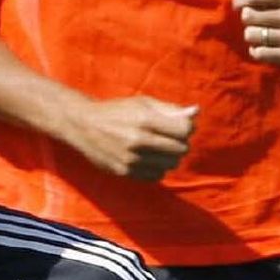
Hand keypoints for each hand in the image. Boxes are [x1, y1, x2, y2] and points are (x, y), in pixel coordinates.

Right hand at [61, 96, 197, 180]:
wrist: (83, 125)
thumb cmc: (117, 111)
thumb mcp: (143, 103)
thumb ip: (170, 109)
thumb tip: (196, 113)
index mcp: (145, 120)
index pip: (185, 130)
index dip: (188, 128)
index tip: (180, 126)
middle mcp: (138, 141)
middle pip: (180, 149)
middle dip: (180, 143)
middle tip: (170, 138)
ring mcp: (131, 159)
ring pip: (170, 165)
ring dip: (169, 157)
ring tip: (159, 149)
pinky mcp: (124, 172)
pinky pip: (156, 176)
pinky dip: (157, 169)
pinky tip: (149, 159)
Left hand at [234, 0, 279, 66]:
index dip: (240, 0)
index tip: (238, 4)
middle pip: (248, 16)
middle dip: (247, 17)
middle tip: (253, 19)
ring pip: (250, 34)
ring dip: (251, 33)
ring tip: (260, 32)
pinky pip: (258, 53)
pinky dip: (255, 50)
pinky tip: (263, 46)